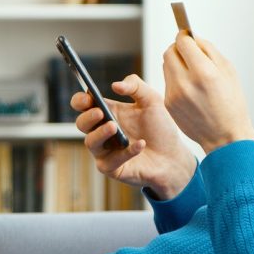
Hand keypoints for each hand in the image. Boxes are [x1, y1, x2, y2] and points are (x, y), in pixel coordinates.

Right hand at [71, 74, 196, 199]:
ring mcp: (105, 151)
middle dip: (87, 117)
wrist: (173, 156)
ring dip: (100, 133)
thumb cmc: (160, 127)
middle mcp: (102, 131)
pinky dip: (126, 152)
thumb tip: (115, 85)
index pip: (83, 104)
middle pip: (81, 123)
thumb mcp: (152, 100)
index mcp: (108, 112)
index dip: (80, 100)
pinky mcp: (113, 168)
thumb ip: (135, 86)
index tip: (88, 97)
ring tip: (114, 127)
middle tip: (100, 112)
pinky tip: (141, 144)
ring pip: (90, 143)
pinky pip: (112, 161)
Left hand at [163, 32, 253, 153]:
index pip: (182, 42)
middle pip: (169, 52)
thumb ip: (209, 50)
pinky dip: (175, 78)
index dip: (185, 36)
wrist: (225, 136)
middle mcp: (185, 83)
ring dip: (175, 62)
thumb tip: (192, 37)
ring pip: (166, 65)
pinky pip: (167, 81)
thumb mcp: (229, 71)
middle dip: (178, 48)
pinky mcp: (168, 104)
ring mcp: (174, 94)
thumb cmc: (232, 103)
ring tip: (191, 70)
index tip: (187, 36)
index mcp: (204, 72)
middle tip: (188, 52)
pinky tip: (190, 87)